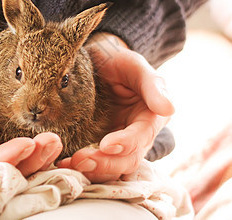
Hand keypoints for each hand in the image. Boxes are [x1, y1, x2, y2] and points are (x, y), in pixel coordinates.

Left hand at [57, 33, 173, 182]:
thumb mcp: (135, 65)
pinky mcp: (97, 145)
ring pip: (111, 167)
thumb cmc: (118, 60)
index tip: (106, 144)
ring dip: (92, 170)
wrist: (96, 62)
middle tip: (81, 160)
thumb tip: (169, 109)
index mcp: (151, 118)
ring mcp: (117, 143)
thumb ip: (153, 85)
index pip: (142, 136)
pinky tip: (63, 164)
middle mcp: (136, 136)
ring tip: (70, 165)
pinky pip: (93, 162)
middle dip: (106, 163)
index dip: (126, 143)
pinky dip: (80, 167)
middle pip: (128, 159)